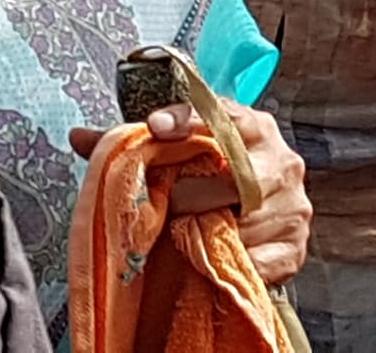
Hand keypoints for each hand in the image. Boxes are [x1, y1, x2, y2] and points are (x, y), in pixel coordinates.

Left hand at [70, 100, 309, 285]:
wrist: (258, 205)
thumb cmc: (210, 171)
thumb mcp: (176, 149)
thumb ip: (131, 143)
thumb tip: (78, 136)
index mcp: (252, 124)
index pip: (222, 114)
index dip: (186, 119)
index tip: (153, 126)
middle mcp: (280, 160)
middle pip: (236, 173)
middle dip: (192, 190)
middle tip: (164, 203)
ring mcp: (293, 205)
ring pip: (249, 219)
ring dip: (211, 229)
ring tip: (183, 232)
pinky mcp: (296, 246)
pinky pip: (264, 259)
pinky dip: (234, 261)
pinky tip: (211, 258)